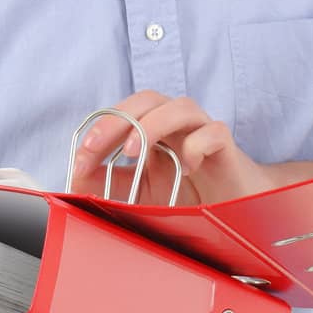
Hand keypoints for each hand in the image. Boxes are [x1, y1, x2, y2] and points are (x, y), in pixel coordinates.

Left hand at [70, 91, 278, 206]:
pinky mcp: (228, 150)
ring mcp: (204, 133)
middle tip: (96, 147)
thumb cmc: (190, 197)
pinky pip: (214, 132)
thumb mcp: (141, 194)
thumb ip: (110, 187)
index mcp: (155, 130)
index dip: (100, 127)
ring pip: (182, 106)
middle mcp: (178, 125)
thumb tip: (75, 183)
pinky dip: (197, 144)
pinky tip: (187, 168)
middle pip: (148, 99)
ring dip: (152, 124)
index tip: (80, 157)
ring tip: (132, 152)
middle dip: (118, 118)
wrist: (237, 213)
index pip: (124, 112)